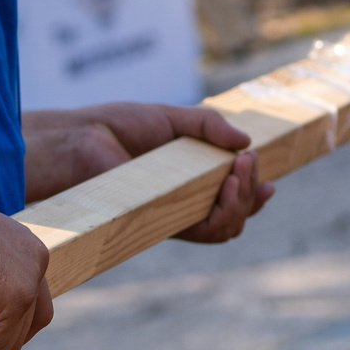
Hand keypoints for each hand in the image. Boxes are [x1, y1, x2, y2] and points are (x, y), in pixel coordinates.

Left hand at [22, 103, 277, 243]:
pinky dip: (225, 212)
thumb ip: (208, 125)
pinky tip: (228, 183)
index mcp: (189, 181)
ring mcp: (173, 215)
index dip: (255, 194)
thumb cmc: (116, 127)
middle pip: (236, 216)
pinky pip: (204, 232)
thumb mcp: (171, 118)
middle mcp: (184, 203)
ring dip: (243, 202)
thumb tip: (247, 141)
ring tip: (240, 171)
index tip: (270, 179)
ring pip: (225, 228)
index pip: (231, 198)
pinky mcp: (161, 223)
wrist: (79, 140)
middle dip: (253, 192)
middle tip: (249, 162)